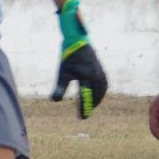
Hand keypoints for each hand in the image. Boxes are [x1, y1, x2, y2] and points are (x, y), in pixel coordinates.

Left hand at [51, 0, 107, 116]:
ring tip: (92, 106)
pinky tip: (97, 93)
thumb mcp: (63, 72)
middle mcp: (96, 76)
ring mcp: (100, 72)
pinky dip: (101, 91)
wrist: (77, 39)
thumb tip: (54, 100)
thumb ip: (59, 87)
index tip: (82, 118)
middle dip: (91, 105)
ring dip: (97, 98)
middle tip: (85, 114)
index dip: (84, 108)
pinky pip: (104, 83)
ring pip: (101, 90)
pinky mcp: (100, 68)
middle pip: (96, 95)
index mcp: (87, 77)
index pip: (86, 97)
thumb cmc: (69, 56)